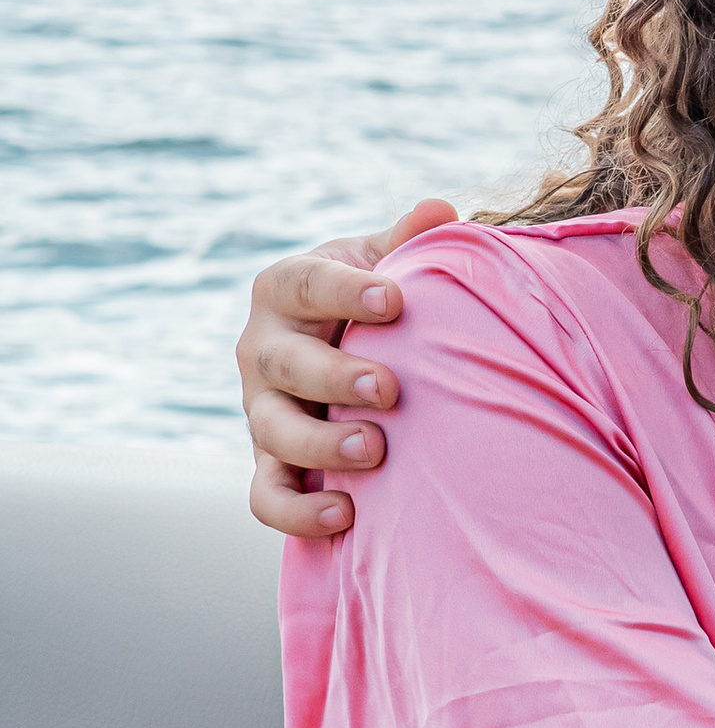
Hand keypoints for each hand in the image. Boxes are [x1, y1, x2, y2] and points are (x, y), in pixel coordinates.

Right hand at [236, 202, 458, 537]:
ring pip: (272, 432)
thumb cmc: (373, 299)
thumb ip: (407, 242)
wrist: (347, 349)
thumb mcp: (382, 263)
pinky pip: (267, 496)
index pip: (306, 283)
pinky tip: (347, 516)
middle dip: (334, 376)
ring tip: (375, 451)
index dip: (344, 291)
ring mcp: (261, 409)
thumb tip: (440, 211)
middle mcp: (262, 348)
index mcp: (284, 288)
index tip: (394, 300)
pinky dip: (297, 513)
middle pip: (283, 362)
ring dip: (319, 445)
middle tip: (389, 389)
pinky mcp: (269, 462)